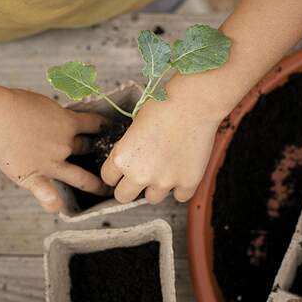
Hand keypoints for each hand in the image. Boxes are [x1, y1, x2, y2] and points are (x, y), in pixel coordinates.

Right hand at [0, 87, 108, 211]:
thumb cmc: (14, 104)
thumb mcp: (43, 104)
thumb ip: (55, 115)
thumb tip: (60, 119)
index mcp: (67, 122)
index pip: (93, 124)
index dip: (102, 126)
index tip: (109, 128)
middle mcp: (64, 145)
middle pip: (84, 147)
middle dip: (91, 150)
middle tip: (99, 155)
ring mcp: (51, 163)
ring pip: (79, 176)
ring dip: (93, 183)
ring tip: (103, 189)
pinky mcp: (34, 176)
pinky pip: (48, 194)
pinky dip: (53, 202)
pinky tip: (58, 207)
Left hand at [101, 74, 226, 203]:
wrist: (193, 103)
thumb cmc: (163, 106)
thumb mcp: (134, 125)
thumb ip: (129, 148)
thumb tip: (131, 158)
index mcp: (122, 158)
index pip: (108, 178)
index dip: (115, 172)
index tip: (123, 168)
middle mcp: (139, 174)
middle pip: (123, 197)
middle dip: (129, 187)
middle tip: (140, 176)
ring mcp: (164, 181)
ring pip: (152, 198)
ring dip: (156, 187)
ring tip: (165, 169)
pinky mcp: (187, 182)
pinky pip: (180, 196)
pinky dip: (181, 187)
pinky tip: (182, 171)